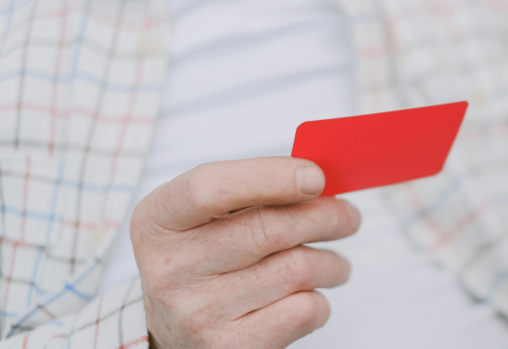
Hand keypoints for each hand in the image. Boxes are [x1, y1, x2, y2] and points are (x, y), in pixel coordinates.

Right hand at [130, 157, 360, 347]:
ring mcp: (197, 313)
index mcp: (158, 221)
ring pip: (297, 269)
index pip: (210, 188)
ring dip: (331, 262)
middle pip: (269, 229)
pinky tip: (308, 294)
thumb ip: (251, 190)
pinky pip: (303, 310)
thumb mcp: (202, 216)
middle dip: (325, 217)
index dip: (270, 178)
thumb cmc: (202, 257)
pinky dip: (319, 298)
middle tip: (347, 216)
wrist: (172, 329)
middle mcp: (170, 268)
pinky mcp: (229, 347)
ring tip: (333, 263)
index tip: (316, 177)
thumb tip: (317, 179)